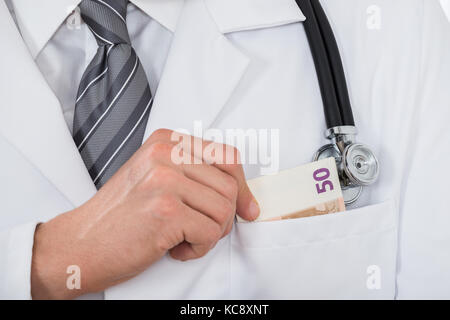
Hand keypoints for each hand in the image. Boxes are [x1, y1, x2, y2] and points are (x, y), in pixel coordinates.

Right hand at [31, 129, 259, 298]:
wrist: (80, 244)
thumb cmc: (121, 216)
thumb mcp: (157, 178)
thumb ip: (194, 176)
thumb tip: (244, 197)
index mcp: (166, 141)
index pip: (227, 157)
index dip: (241, 187)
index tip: (245, 208)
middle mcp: (166, 153)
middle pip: (230, 186)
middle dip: (223, 216)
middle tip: (198, 229)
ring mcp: (165, 180)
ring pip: (224, 211)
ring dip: (209, 234)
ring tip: (183, 238)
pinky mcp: (166, 210)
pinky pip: (211, 233)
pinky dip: (198, 249)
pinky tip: (175, 248)